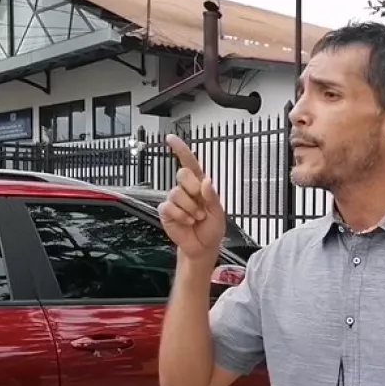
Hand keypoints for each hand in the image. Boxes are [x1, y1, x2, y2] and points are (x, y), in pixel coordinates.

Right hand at [157, 134, 225, 261]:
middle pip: (182, 174)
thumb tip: (206, 181)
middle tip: (201, 205)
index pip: (189, 163)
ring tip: (196, 218)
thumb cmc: (211, 228)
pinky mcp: (166, 211)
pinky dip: (181, 216)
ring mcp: (174, 200)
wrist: (203, 247)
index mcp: (199, 185)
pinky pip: (169, 207)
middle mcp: (185, 189)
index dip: (180, 150)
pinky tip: (186, 222)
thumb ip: (212, 196)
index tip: (170, 138)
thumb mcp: (218, 212)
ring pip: (176, 193)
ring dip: (190, 208)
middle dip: (193, 189)